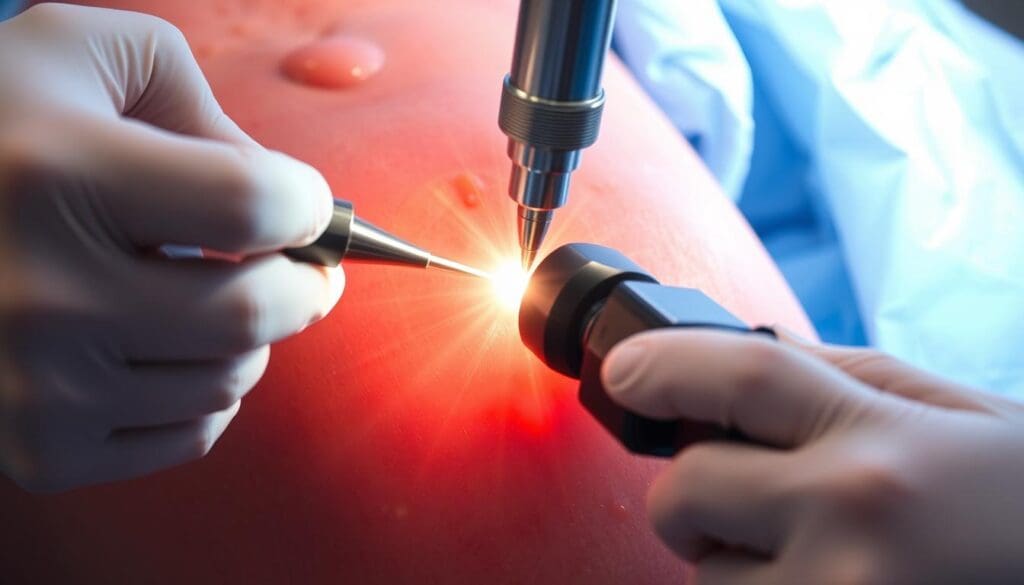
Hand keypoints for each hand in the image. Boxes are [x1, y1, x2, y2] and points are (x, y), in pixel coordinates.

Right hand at [0, 4, 341, 491]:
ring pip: (231, 377)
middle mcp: (43, 297)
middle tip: (299, 265)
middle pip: (254, 310)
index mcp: (56, 176)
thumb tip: (285, 201)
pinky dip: (205, 391)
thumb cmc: (0, 129)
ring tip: (205, 295)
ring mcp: (38, 388)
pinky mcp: (42, 451)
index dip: (304, 203)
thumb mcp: (81, 56)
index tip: (302, 204)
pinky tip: (166, 347)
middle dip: (301, 282)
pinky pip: (194, 433)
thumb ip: (195, 102)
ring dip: (248, 335)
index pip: (253, 203)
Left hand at [603, 328, 1023, 583]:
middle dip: (690, 488)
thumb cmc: (1014, 500)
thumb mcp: (949, 414)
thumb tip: (736, 351)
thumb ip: (836, 378)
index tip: (624, 371)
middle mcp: (849, 518)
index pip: (739, 375)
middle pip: (686, 488)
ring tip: (811, 551)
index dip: (662, 365)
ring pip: (702, 573)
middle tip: (740, 490)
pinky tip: (818, 576)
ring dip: (728, 556)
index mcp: (881, 437)